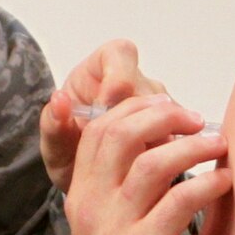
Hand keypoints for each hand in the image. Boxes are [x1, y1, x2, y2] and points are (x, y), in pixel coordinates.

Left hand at [40, 40, 166, 192]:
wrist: (89, 179)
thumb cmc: (71, 151)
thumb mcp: (55, 147)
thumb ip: (54, 126)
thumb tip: (59, 100)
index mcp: (102, 69)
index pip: (120, 54)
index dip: (117, 79)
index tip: (105, 107)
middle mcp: (136, 80)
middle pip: (148, 88)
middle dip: (138, 118)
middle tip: (123, 148)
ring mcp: (158, 103)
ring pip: (169, 111)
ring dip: (155, 138)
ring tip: (134, 164)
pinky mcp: (175, 126)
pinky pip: (180, 132)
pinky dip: (167, 150)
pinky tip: (152, 170)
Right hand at [64, 95, 231, 234]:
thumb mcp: (111, 223)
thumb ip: (123, 182)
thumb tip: (163, 134)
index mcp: (81, 196)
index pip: (98, 129)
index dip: (136, 108)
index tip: (171, 107)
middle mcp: (92, 208)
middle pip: (121, 135)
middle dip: (165, 117)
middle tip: (198, 120)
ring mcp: (116, 230)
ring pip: (153, 163)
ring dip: (194, 147)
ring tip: (220, 145)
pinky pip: (180, 201)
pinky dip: (208, 184)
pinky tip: (225, 182)